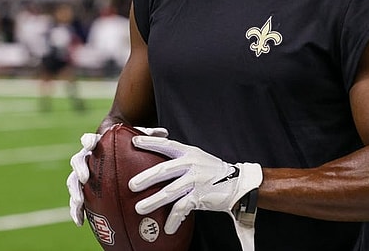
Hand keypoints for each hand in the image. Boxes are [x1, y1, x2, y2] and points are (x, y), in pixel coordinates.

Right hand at [66, 126, 167, 225]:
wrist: (114, 148)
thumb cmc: (126, 142)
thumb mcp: (136, 137)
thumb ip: (147, 135)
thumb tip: (164, 132)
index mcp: (96, 144)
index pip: (89, 139)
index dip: (88, 141)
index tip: (91, 144)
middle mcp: (86, 157)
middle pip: (78, 161)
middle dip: (79, 169)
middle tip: (84, 178)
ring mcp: (83, 172)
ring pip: (73, 182)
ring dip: (74, 192)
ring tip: (79, 203)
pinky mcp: (84, 188)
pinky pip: (78, 200)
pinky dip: (78, 211)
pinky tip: (81, 222)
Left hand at [128, 136, 262, 234]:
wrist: (237, 184)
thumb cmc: (212, 170)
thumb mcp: (197, 157)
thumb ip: (179, 158)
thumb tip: (157, 162)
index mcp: (189, 152)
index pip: (167, 144)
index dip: (150, 142)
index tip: (134, 140)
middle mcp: (191, 164)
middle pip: (164, 169)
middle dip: (146, 177)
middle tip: (131, 185)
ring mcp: (196, 180)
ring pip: (170, 192)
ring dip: (153, 201)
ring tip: (139, 208)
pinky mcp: (201, 196)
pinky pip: (182, 208)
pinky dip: (173, 219)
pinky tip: (167, 227)